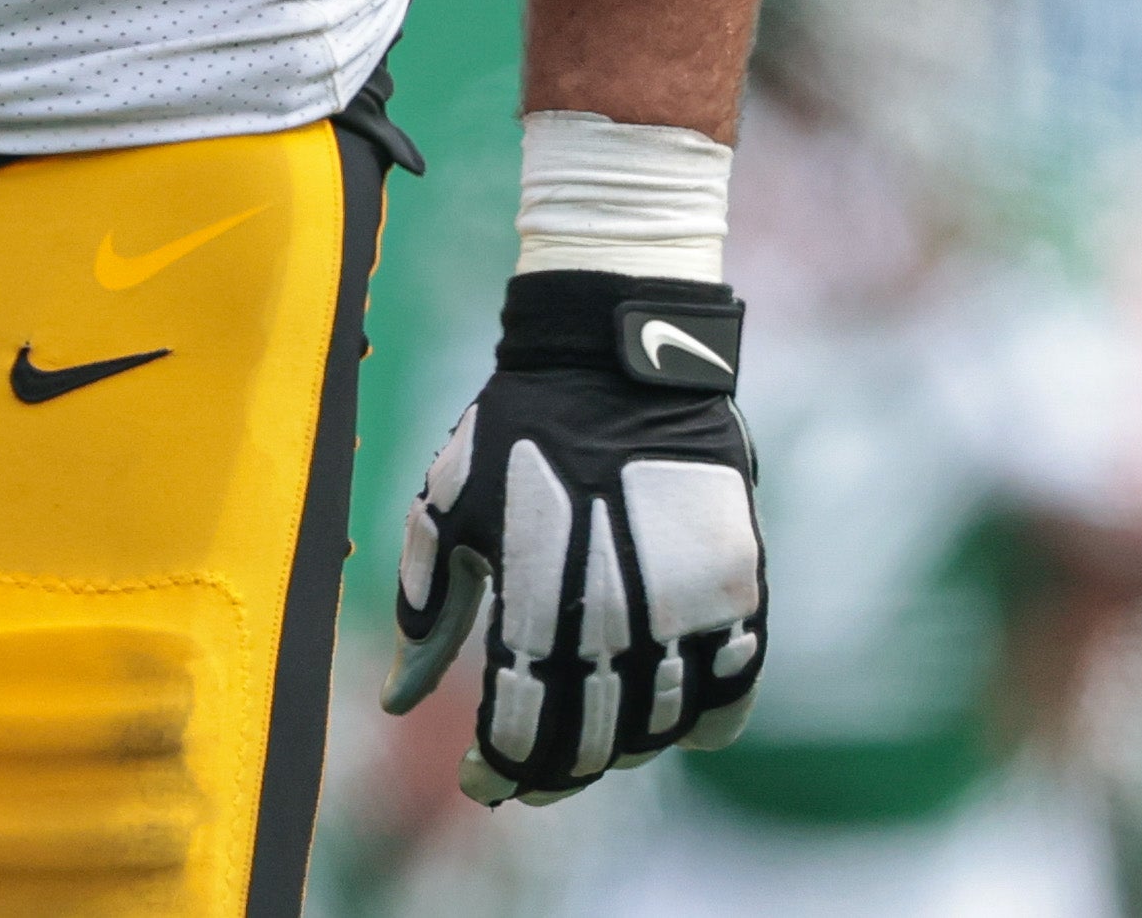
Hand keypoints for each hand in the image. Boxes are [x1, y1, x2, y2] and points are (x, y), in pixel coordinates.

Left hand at [389, 272, 766, 800]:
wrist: (617, 357)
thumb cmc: (515, 429)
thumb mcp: (446, 506)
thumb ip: (428, 609)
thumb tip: (399, 702)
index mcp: (539, 593)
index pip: (521, 727)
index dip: (498, 771)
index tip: (479, 783)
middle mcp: (621, 612)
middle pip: (590, 745)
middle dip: (548, 774)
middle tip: (522, 778)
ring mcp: (692, 606)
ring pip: (658, 733)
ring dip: (615, 751)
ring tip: (583, 740)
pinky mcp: (743, 592)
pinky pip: (730, 699)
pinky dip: (694, 724)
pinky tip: (657, 720)